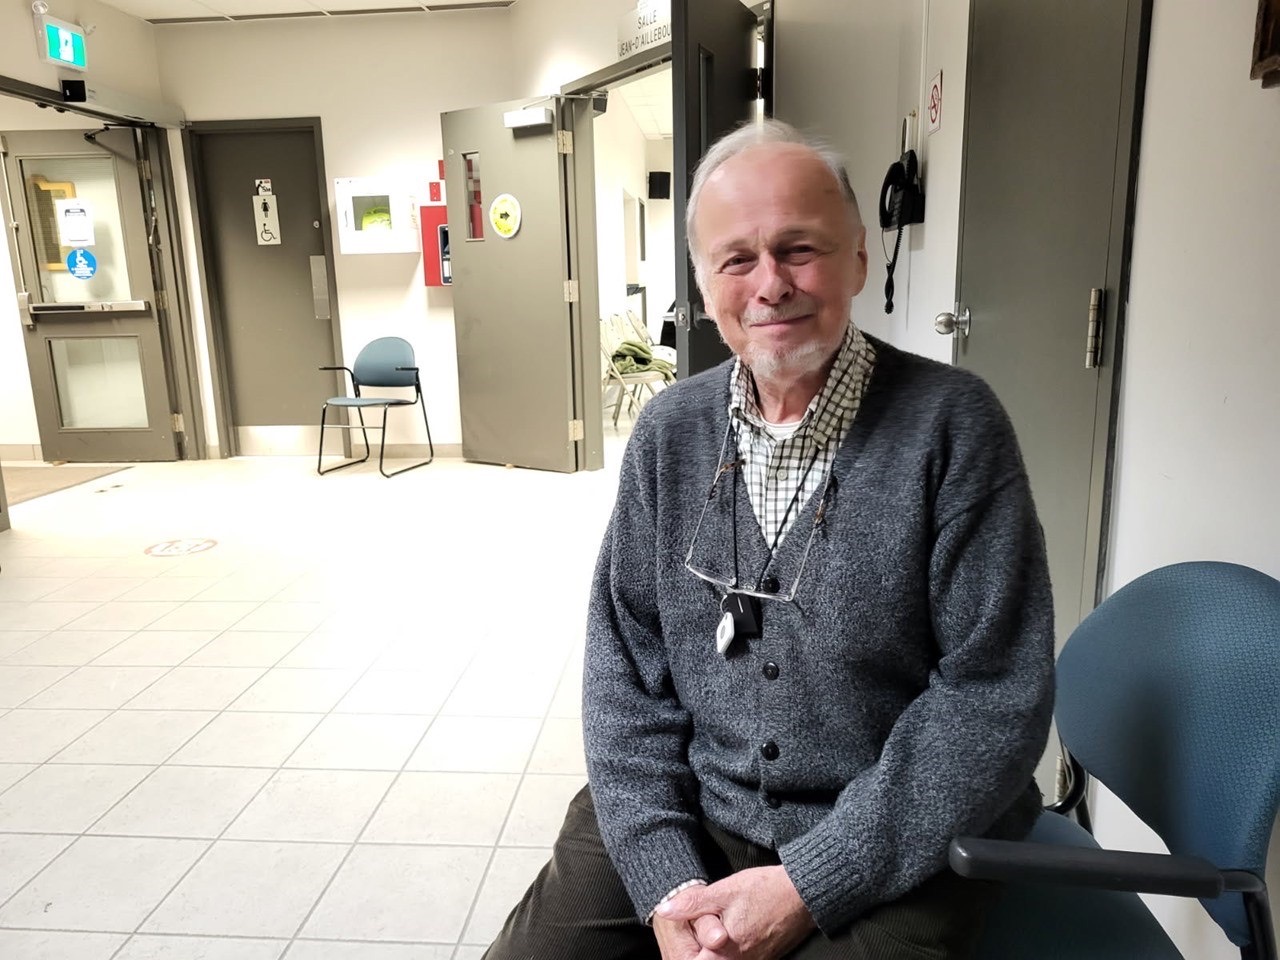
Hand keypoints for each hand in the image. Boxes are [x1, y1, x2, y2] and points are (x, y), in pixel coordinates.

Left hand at [656, 866, 815, 959]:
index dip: (682, 954)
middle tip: (690, 935)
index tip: (679, 941)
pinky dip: (726, 953)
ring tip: (708, 933)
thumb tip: (664, 910)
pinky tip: (726, 935)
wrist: (804, 893)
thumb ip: (693, 903)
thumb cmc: (765, 890)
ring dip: (710, 953)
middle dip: (695, 953)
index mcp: (726, 952)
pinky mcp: (763, 959)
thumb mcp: (724, 890)